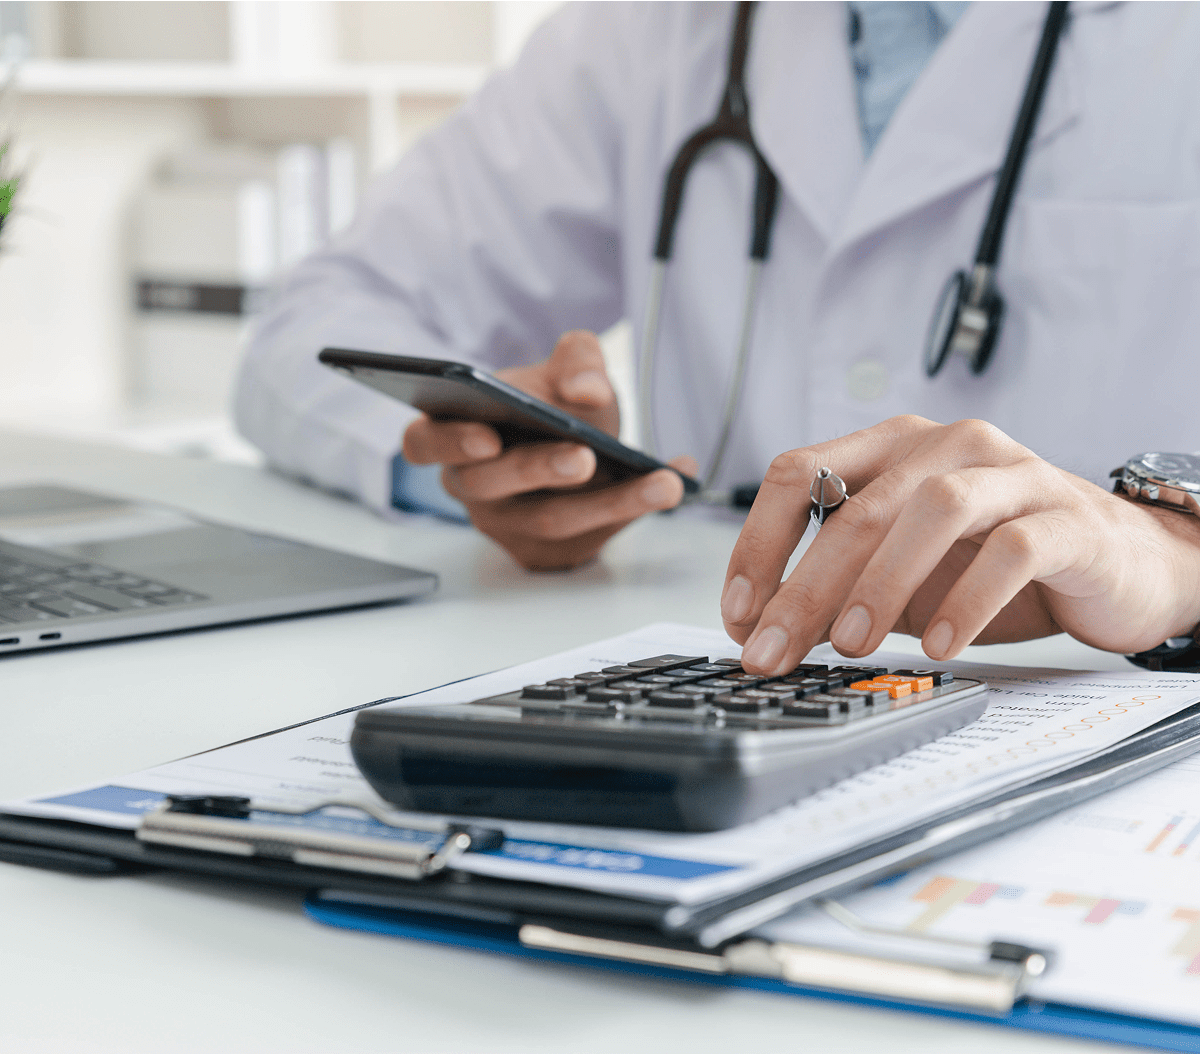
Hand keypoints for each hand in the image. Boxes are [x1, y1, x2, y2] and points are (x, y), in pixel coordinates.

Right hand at [402, 330, 691, 570]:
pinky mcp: (551, 552)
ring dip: (610, 501)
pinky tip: (677, 480)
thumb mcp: (567, 368)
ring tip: (661, 481)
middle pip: (492, 487)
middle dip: (539, 470)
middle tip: (584, 455)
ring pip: (551, 520)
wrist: (583, 443)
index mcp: (452, 434)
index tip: (488, 436)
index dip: (450, 442)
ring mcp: (509, 526)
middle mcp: (472, 486)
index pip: (425, 444)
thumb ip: (579, 361)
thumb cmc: (554, 405)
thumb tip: (589, 390)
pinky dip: (639, 510)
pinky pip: (594, 537)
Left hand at [721, 416, 1199, 673]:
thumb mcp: (901, 574)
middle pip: (856, 506)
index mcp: (891, 447)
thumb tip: (767, 633)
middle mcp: (944, 445)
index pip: (798, 474)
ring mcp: (1009, 473)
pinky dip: (966, 599)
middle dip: (803, 586)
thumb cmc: (993, 562)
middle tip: (774, 651)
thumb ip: (841, 589)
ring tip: (851, 645)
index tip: (739, 614)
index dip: (758, 544)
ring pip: (930, 510)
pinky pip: (1009, 548)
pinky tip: (939, 644)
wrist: (1116, 562)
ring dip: (880, 582)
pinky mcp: (1065, 516)